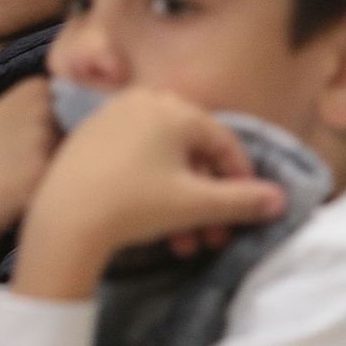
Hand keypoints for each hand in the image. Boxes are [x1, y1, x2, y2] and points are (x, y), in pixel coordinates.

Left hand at [13, 89, 285, 300]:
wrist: (64, 220)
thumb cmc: (136, 205)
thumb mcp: (195, 205)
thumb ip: (243, 200)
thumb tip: (281, 199)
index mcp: (174, 108)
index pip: (224, 143)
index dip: (242, 180)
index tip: (249, 213)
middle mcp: (143, 101)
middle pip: (192, 154)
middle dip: (208, 202)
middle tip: (214, 239)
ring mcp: (112, 116)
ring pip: (164, 162)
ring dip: (182, 205)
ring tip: (184, 244)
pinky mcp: (89, 137)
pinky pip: (135, 160)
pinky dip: (152, 190)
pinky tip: (155, 227)